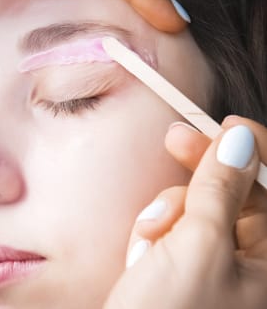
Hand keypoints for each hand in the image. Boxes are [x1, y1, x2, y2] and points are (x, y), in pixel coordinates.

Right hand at [105, 116, 266, 308]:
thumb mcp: (198, 246)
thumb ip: (219, 191)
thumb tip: (238, 142)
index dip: (251, 150)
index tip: (225, 123)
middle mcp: (249, 266)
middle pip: (230, 194)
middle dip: (196, 178)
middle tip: (172, 139)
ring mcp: (212, 268)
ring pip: (193, 210)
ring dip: (166, 216)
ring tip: (150, 246)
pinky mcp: (179, 269)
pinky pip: (171, 231)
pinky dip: (153, 235)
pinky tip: (143, 259)